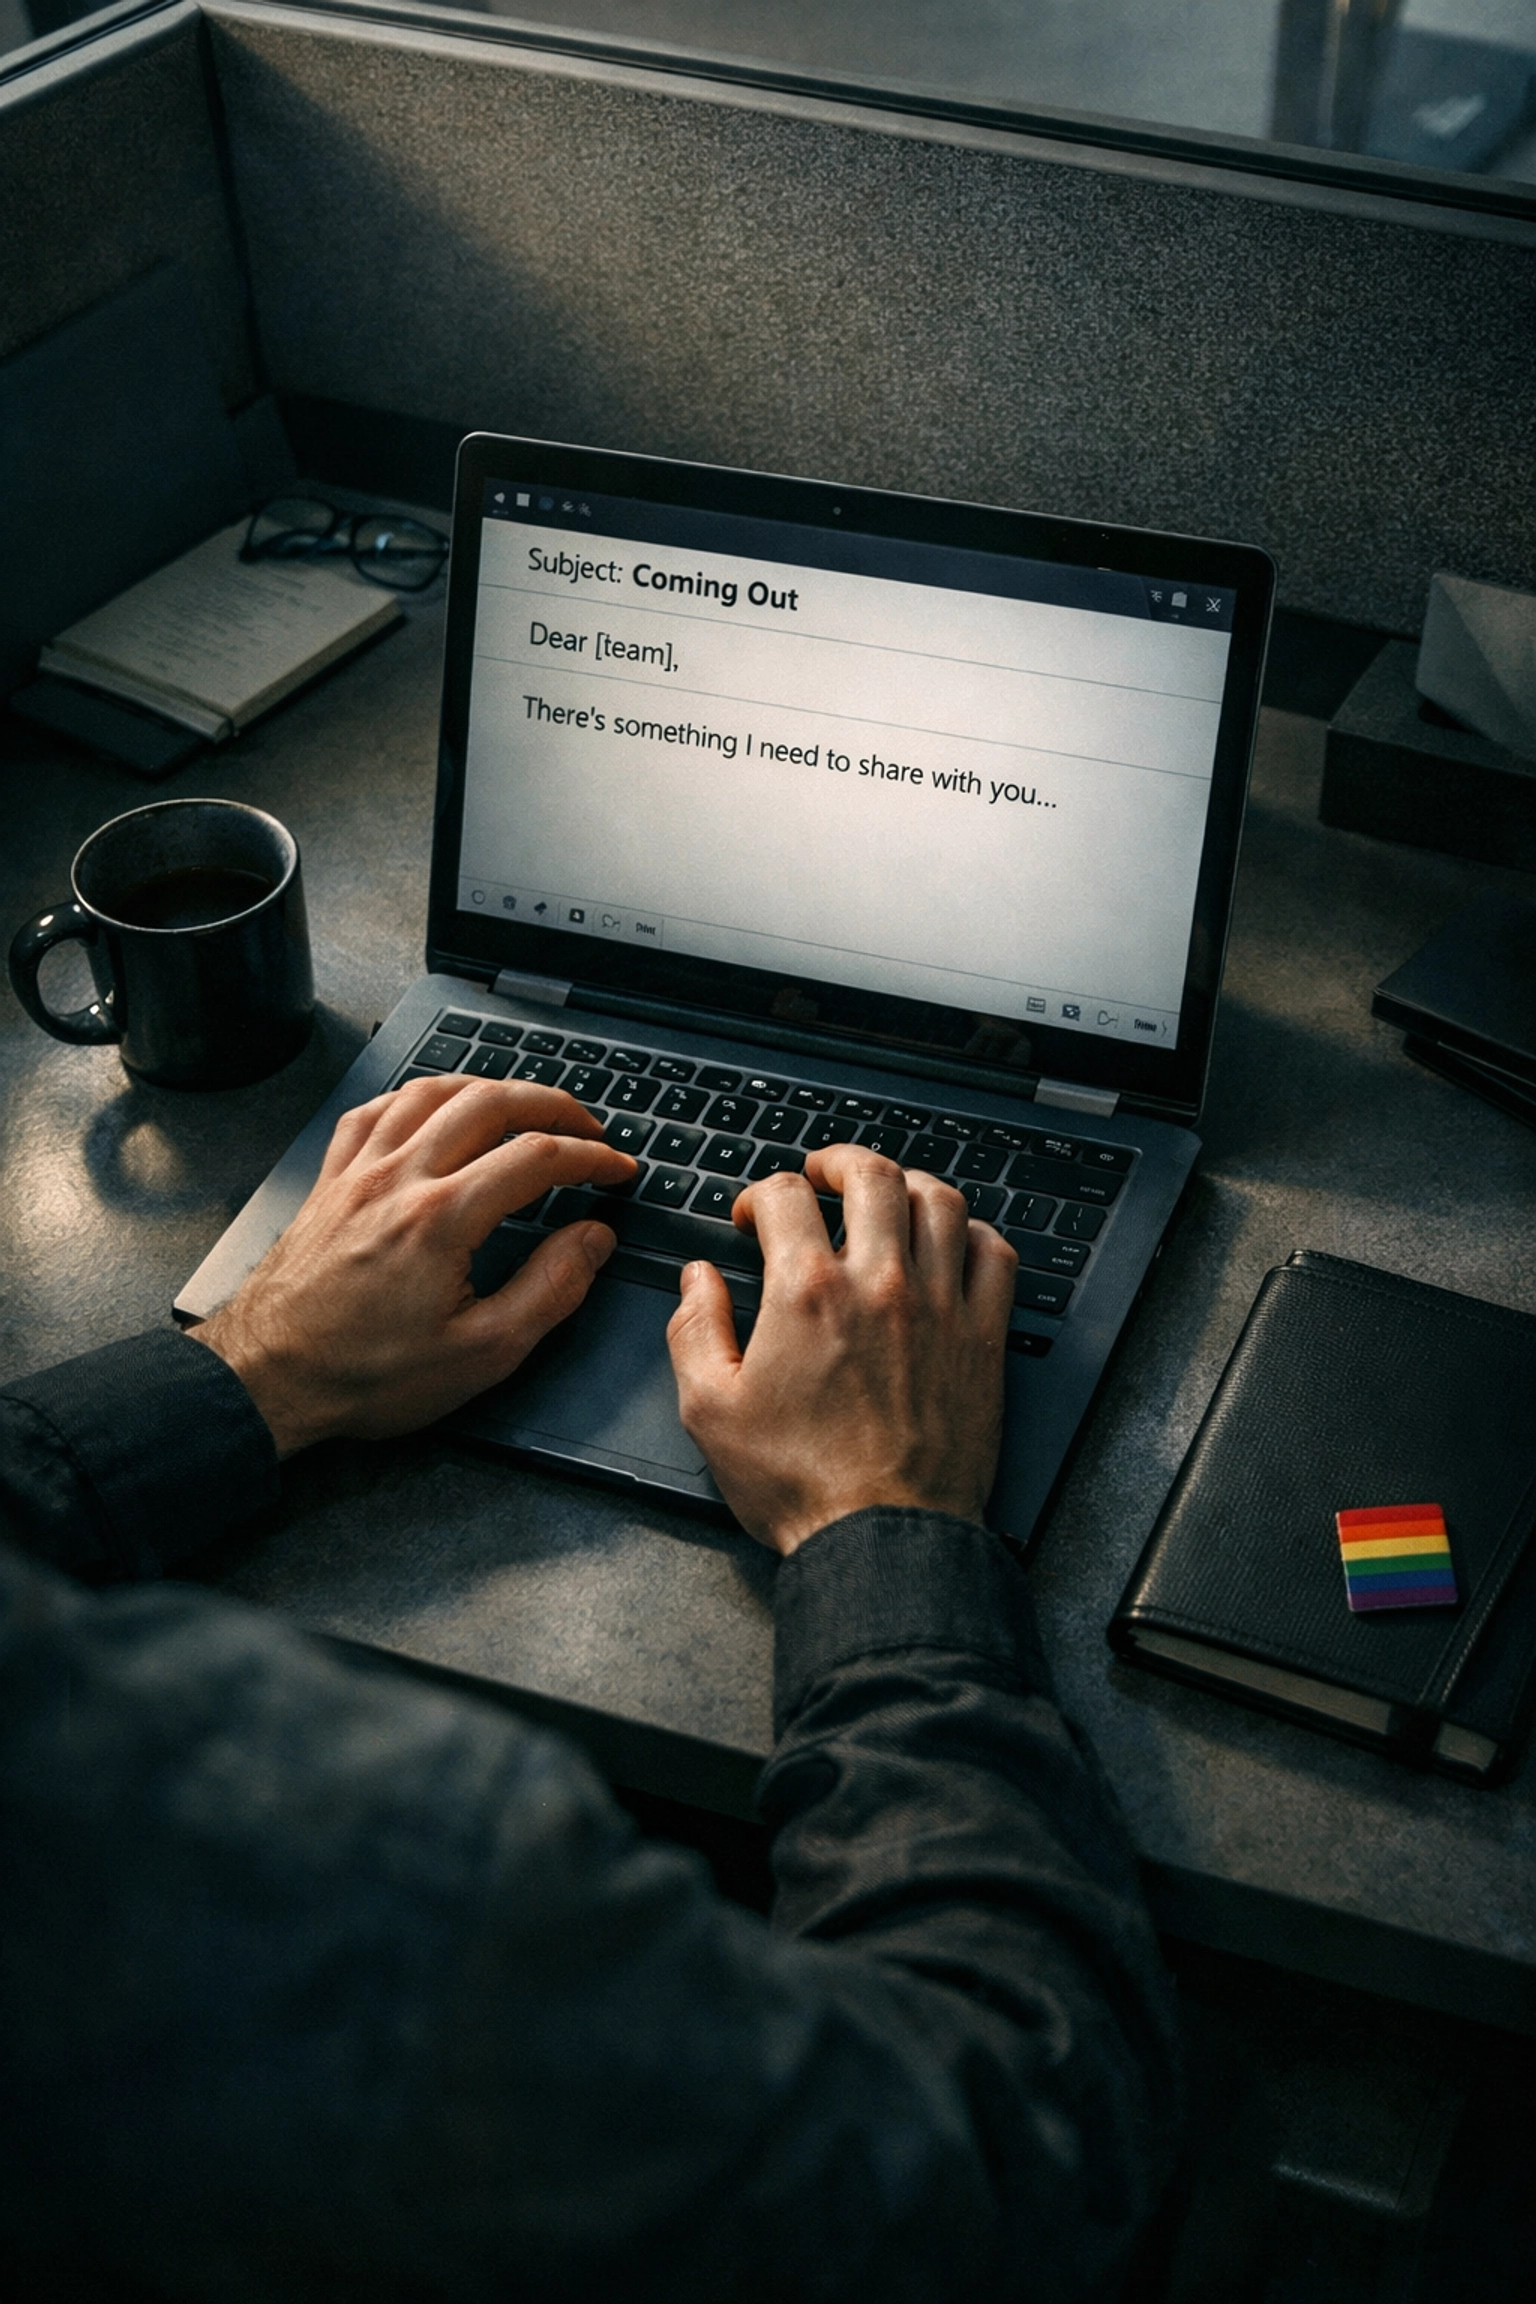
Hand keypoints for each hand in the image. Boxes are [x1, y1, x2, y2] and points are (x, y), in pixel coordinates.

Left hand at [195, 1075, 635, 1456]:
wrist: (269, 1378)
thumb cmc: (366, 1374)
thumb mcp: (482, 1352)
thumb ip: (550, 1289)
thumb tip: (593, 1240)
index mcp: (441, 1218)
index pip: (537, 1157)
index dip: (591, 1156)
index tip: (617, 1167)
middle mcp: (398, 1178)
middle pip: (488, 1103)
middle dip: (551, 1105)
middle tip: (586, 1125)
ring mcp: (358, 1172)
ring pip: (431, 1093)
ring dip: (487, 1088)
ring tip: (522, 1104)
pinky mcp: (330, 1181)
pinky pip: (374, 1111)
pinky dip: (415, 1097)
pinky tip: (432, 1108)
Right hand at [666, 1145, 1016, 1555]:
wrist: (882, 1538)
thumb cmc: (800, 1484)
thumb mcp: (710, 1411)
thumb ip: (695, 1331)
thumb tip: (699, 1281)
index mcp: (807, 1292)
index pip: (788, 1197)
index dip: (764, 1194)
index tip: (757, 1218)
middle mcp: (880, 1284)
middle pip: (874, 1176)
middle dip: (841, 1162)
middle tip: (825, 1172)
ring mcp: (939, 1307)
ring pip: (940, 1202)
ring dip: (910, 1183)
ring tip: (889, 1191)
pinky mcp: (983, 1339)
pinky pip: (995, 1256)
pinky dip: (974, 1233)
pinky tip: (953, 1242)